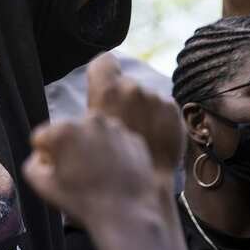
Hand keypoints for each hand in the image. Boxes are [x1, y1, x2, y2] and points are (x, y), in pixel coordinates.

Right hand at [24, 114, 189, 249]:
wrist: (126, 215)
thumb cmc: (83, 202)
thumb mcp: (42, 186)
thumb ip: (31, 164)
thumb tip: (40, 157)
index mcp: (64, 129)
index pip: (43, 138)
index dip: (45, 157)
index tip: (56, 172)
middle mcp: (91, 120)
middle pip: (70, 133)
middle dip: (70, 149)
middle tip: (77, 175)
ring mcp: (116, 128)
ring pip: (94, 135)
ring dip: (92, 150)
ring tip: (97, 176)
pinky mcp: (134, 139)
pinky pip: (116, 143)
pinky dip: (113, 154)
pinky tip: (113, 175)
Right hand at [85, 52, 184, 175]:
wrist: (140, 189)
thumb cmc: (103, 166)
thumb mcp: (77, 138)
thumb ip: (80, 115)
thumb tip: (77, 112)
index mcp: (106, 91)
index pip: (105, 61)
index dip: (104, 72)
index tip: (104, 87)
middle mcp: (132, 88)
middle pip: (126, 84)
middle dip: (124, 99)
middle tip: (121, 124)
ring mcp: (156, 98)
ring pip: (145, 97)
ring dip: (142, 110)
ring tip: (139, 136)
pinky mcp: (173, 110)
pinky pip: (162, 108)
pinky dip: (159, 120)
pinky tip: (153, 139)